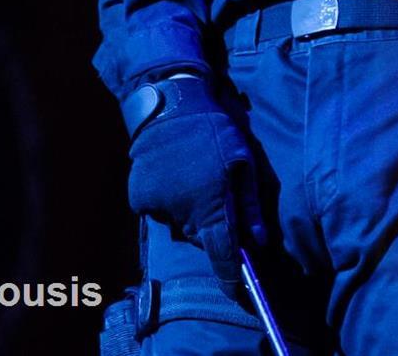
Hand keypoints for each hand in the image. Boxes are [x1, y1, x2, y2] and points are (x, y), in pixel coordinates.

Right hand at [127, 96, 268, 278]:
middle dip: (212, 227)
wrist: (170, 105)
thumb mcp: (243, 162)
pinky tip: (175, 175)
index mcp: (211, 202)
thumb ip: (249, 205)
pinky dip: (170, 202)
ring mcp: (157, 205)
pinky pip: (161, 212)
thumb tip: (258, 241)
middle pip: (202, 238)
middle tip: (216, 193)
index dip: (231, 276)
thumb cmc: (214, 131)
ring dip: (191, 211)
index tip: (239, 292)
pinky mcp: (139, 198)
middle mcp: (182, 210)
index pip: (222, 253)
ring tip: (195, 176)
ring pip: (181, 225)